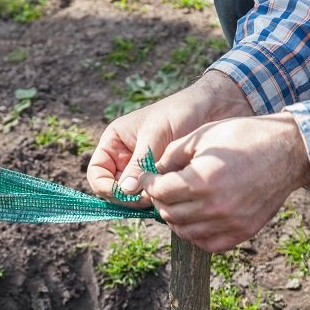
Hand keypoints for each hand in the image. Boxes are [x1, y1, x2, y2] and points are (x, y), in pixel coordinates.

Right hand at [87, 71, 252, 205]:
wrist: (213, 109)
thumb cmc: (180, 112)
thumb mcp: (156, 135)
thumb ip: (139, 163)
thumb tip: (124, 191)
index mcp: (114, 143)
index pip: (96, 174)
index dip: (106, 187)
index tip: (126, 193)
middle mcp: (124, 158)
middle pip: (112, 190)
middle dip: (127, 198)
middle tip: (150, 197)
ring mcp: (142, 170)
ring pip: (132, 197)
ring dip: (143, 201)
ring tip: (163, 195)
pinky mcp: (160, 178)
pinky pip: (151, 196)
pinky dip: (157, 200)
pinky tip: (171, 196)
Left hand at [138, 112, 309, 251]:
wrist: (287, 151)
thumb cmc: (242, 137)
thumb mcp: (202, 136)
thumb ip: (171, 156)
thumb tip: (152, 173)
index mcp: (201, 180)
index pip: (159, 191)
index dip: (147, 183)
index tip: (148, 177)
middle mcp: (215, 206)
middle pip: (169, 213)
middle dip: (160, 199)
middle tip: (163, 188)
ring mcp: (230, 222)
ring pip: (185, 232)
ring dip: (176, 217)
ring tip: (178, 202)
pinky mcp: (243, 231)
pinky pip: (209, 244)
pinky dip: (197, 234)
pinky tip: (196, 218)